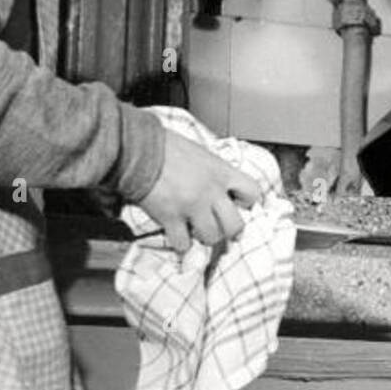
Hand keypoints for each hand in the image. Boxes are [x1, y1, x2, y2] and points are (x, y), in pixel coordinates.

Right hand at [136, 130, 264, 253]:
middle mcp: (211, 191)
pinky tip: (176, 234)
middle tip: (220, 227)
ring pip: (211, 237)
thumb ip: (214, 172)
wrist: (138, 147)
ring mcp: (192, 206)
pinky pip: (183, 243)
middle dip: (229, 230)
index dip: (247, 202)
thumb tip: (220, 187)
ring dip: (204, 236)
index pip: (253, 192)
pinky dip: (180, 243)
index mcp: (221, 171)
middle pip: (235, 225)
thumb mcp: (200, 153)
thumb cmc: (166, 146)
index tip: (237, 204)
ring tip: (195, 230)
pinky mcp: (170, 217)